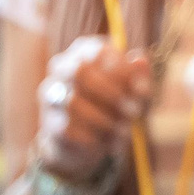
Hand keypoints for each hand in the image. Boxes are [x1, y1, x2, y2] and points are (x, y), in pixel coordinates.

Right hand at [34, 37, 150, 181]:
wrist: (91, 141)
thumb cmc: (116, 105)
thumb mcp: (134, 90)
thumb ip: (139, 75)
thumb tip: (139, 62)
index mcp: (84, 52)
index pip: (98, 51)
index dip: (122, 70)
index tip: (143, 90)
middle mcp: (61, 69)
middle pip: (79, 71)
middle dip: (110, 93)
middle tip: (134, 111)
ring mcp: (51, 98)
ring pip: (72, 103)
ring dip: (104, 119)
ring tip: (125, 131)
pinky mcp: (50, 125)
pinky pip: (68, 129)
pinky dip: (93, 137)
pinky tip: (109, 143)